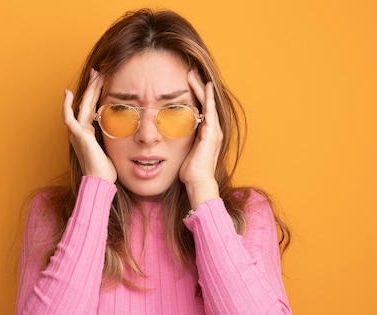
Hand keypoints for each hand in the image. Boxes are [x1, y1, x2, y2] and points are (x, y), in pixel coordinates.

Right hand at [63, 69, 116, 182]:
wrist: (100, 181)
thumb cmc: (106, 170)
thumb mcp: (112, 148)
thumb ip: (113, 137)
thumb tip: (126, 128)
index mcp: (88, 133)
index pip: (92, 108)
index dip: (96, 95)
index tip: (102, 82)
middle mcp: (80, 131)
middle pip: (87, 103)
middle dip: (93, 86)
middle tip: (98, 71)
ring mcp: (78, 132)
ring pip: (82, 105)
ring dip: (89, 89)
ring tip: (95, 75)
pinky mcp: (78, 135)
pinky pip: (69, 117)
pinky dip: (67, 105)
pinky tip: (68, 93)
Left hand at [179, 69, 221, 208]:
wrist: (198, 182)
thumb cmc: (188, 172)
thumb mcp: (181, 151)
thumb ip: (177, 142)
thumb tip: (162, 137)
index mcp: (205, 133)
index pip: (199, 107)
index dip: (193, 94)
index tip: (185, 81)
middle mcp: (212, 129)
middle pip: (205, 101)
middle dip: (197, 85)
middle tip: (190, 69)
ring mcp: (214, 130)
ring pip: (208, 102)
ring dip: (200, 86)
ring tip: (193, 72)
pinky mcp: (212, 133)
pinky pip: (210, 110)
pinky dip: (208, 98)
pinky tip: (205, 86)